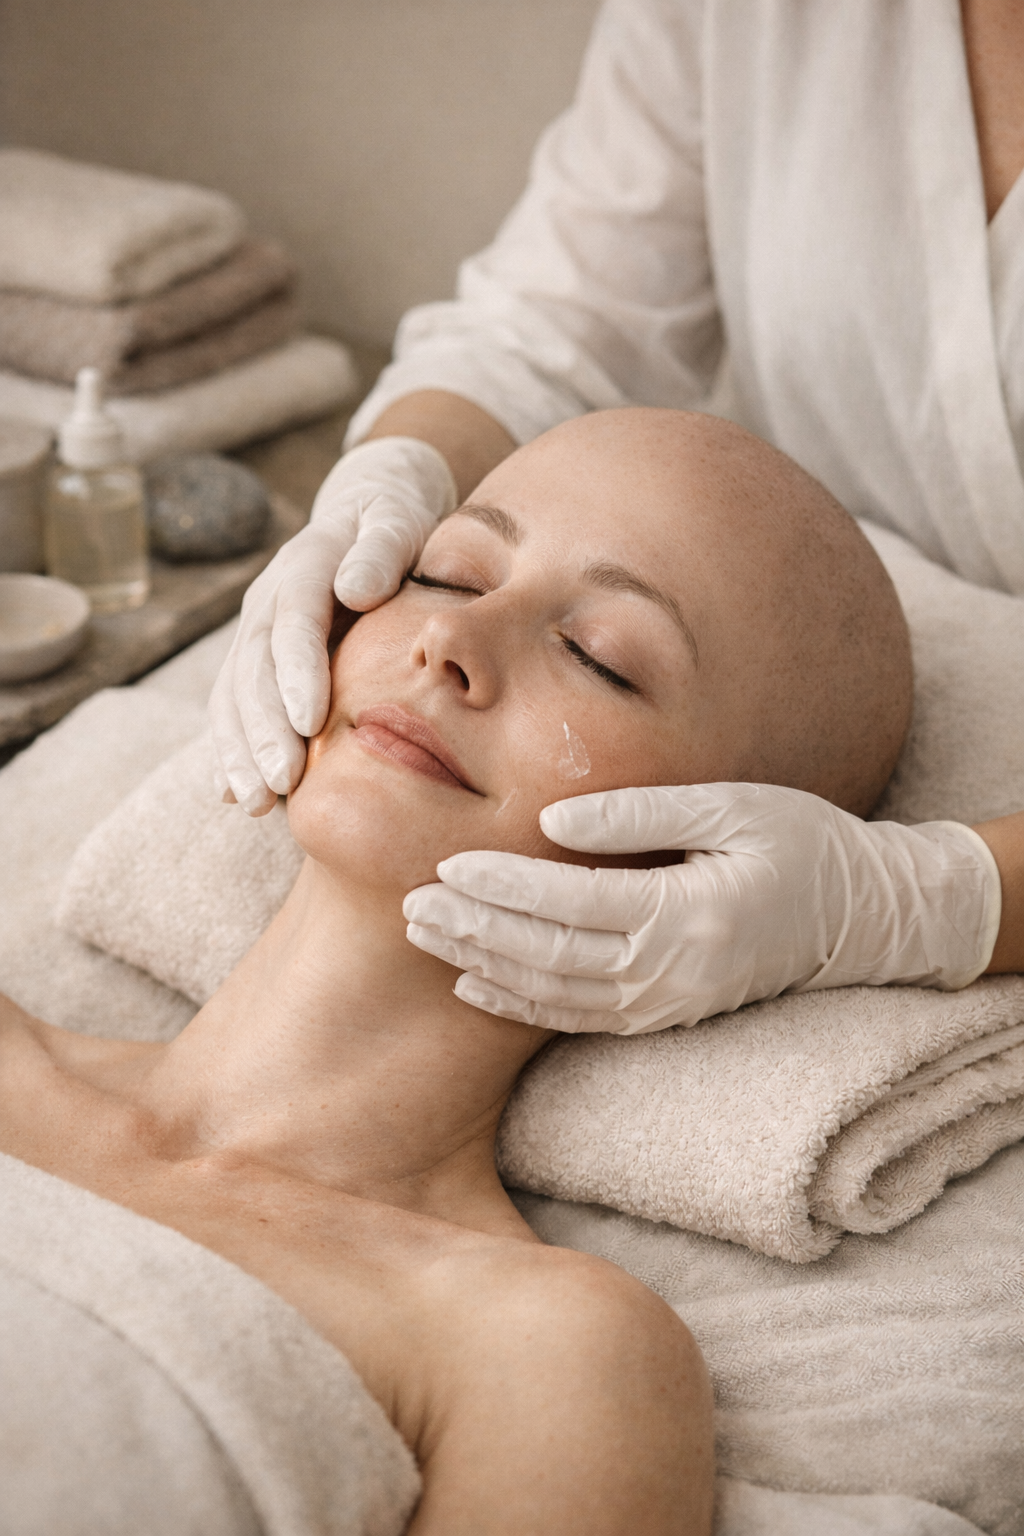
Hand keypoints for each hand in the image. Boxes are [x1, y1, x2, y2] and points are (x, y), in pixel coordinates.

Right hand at [209, 436, 457, 813]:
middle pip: (253, 669)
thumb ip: (380, 550)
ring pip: (233, 695)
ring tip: (254, 802)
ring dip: (239, 751)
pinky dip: (230, 751)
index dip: (296, 673)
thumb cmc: (393, 522)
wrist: (363, 512)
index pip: (292, 623)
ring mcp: (255, 633)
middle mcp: (267, 601)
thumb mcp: (397, 520)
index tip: (310, 722)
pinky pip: (234, 708)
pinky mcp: (256, 661)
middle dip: (262, 730)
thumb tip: (354, 590)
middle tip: (278, 782)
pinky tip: (233, 795)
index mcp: (303, 566)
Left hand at [403, 783, 1003, 1032]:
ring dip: (483, 964)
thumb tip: (550, 819)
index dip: (503, 888)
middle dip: (474, 930)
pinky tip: (476, 982)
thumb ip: (640, 815)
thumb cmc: (799, 843)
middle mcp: (671, 972)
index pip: (571, 903)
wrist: (862, 917)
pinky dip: (521, 1003)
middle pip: (549, 954)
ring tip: (425, 935)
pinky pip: (579, 1018)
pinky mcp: (666, 1015)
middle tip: (410, 905)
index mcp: (687, 914)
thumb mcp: (731, 806)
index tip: (446, 866)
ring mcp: (668, 1003)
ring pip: (554, 992)